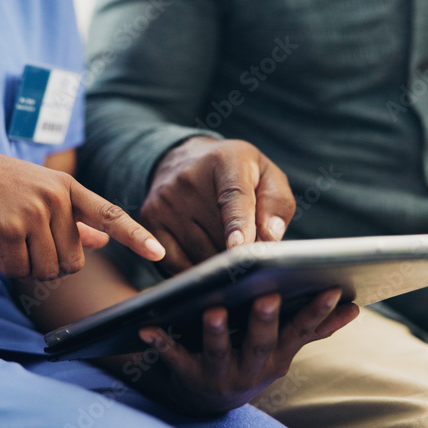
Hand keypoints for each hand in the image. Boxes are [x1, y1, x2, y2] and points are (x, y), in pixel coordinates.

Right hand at [0, 146, 164, 279]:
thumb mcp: (41, 193)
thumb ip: (74, 219)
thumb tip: (103, 240)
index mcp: (69, 187)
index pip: (110, 213)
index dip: (135, 236)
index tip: (159, 252)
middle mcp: (57, 197)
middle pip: (73, 261)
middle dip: (49, 261)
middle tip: (25, 239)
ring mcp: (34, 211)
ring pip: (46, 270)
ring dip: (26, 265)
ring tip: (9, 236)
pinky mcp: (9, 227)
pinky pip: (18, 270)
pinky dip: (5, 265)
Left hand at [137, 288, 357, 414]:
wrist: (208, 398)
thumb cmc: (251, 357)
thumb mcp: (284, 347)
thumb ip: (315, 328)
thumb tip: (355, 308)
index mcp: (277, 356)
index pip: (300, 331)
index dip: (316, 312)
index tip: (332, 288)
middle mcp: (252, 368)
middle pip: (260, 342)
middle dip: (264, 320)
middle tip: (266, 295)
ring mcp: (220, 374)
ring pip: (218, 351)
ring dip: (216, 331)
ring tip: (213, 309)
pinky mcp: (188, 376)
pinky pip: (173, 359)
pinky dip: (161, 344)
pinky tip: (148, 329)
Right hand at [142, 137, 294, 273]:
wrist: (182, 158)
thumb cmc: (234, 172)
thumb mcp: (265, 174)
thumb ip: (277, 203)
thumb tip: (270, 237)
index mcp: (225, 162)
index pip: (233, 198)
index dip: (238, 225)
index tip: (240, 247)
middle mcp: (189, 179)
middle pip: (219, 235)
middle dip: (239, 254)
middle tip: (250, 251)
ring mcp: (166, 201)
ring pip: (200, 253)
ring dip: (219, 262)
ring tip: (226, 247)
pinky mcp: (150, 219)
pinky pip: (175, 262)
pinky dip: (194, 269)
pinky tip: (205, 257)